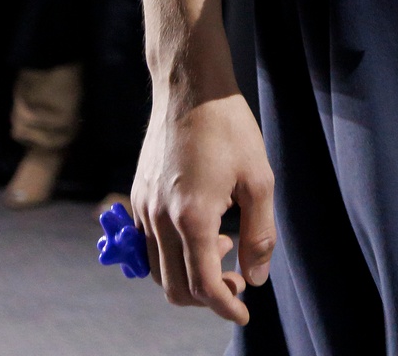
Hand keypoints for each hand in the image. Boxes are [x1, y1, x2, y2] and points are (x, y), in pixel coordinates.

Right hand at [132, 88, 276, 325]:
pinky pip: (149, 244)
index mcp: (192, 217)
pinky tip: (202, 228)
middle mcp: (160, 218)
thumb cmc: (229, 127)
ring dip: (190, 274)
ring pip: (158, 270)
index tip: (244, 311)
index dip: (226, 306)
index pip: (203, 286)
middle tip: (238, 276)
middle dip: (208, 295)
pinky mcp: (138, 194)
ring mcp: (143, 207)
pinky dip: (173, 253)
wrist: (191, 85)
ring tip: (224, 246)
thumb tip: (256, 278)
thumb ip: (259, 234)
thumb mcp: (259, 179)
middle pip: (175, 288)